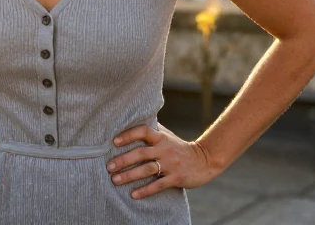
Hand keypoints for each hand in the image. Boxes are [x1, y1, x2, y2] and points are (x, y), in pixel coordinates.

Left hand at [105, 124, 221, 198]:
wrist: (205, 160)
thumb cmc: (179, 148)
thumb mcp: (167, 137)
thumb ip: (152, 131)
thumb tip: (132, 121)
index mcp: (161, 138)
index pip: (143, 131)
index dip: (128, 135)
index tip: (114, 142)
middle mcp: (165, 149)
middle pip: (141, 153)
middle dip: (123, 160)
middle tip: (109, 167)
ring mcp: (171, 164)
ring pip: (147, 169)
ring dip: (130, 175)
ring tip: (115, 180)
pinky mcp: (176, 178)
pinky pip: (158, 185)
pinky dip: (145, 190)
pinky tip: (134, 194)